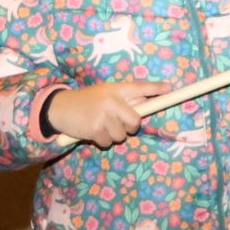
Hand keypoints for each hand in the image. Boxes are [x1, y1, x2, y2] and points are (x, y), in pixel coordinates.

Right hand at [47, 81, 170, 147]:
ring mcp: (104, 114)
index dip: (156, 89)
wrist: (59, 108)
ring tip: (99, 125)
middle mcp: (111, 99)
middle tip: (116, 123)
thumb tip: (147, 103)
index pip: (139, 87)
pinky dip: (101, 141)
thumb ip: (123, 99)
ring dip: (112, 135)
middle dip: (129, 127)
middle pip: (135, 121)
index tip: (170, 88)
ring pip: (122, 135)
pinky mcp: (95, 128)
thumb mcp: (104, 94)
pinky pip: (108, 142)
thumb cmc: (85, 102)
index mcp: (115, 89)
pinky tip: (91, 131)